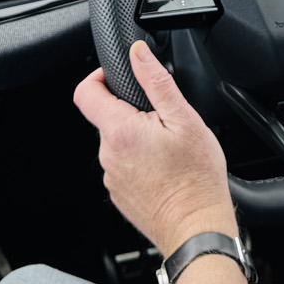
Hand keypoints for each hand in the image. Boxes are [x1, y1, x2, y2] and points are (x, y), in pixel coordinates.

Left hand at [73, 40, 238, 254]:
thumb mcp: (184, 119)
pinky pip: (124, 166)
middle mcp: (108, 155)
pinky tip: (165, 169)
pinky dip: (141, 161)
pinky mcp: (120, 194)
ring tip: (169, 148)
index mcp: (120, 131)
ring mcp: (113, 177)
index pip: (85, 92)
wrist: (197, 229)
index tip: (118, 76)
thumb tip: (138, 53)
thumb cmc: (196, 179)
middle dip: (132, 111)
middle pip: (107, 118)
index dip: (99, 76)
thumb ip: (157, 82)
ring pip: (118, 143)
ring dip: (138, 138)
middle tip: (164, 120)